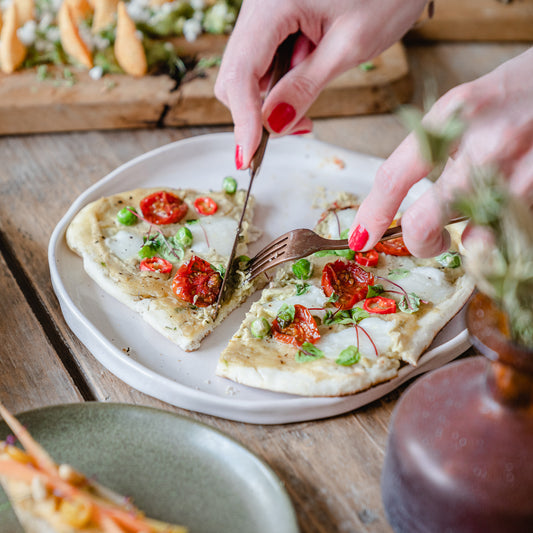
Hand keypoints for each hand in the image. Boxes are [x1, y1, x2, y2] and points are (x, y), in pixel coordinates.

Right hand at [214, 0, 426, 168]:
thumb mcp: (349, 46)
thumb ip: (305, 86)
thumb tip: (273, 124)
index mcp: (273, 4)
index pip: (241, 74)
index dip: (243, 120)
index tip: (249, 156)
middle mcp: (258, 5)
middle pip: (234, 76)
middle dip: (257, 112)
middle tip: (299, 127)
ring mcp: (263, 13)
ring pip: (245, 73)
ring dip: (269, 100)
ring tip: (308, 102)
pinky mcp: (272, 21)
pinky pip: (261, 62)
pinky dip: (278, 84)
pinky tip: (305, 80)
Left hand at [349, 47, 532, 257]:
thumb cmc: (519, 90)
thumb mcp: (465, 104)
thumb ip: (433, 147)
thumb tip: (402, 196)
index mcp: (452, 116)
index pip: (394, 176)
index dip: (373, 214)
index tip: (362, 235)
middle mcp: (485, 145)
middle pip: (424, 223)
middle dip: (421, 243)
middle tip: (430, 240)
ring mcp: (521, 171)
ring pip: (473, 241)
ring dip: (471, 239)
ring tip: (482, 217)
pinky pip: (509, 235)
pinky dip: (501, 234)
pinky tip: (504, 211)